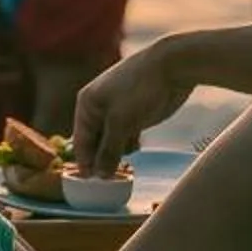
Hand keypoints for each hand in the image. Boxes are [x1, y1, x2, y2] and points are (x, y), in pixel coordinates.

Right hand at [71, 37, 196, 175]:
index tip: (91, 184)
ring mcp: (117, 110)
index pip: (80, 141)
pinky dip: (129, 145)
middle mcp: (98, 107)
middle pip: (94, 142)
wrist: (171, 66)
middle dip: (101, 160)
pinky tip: (135, 148)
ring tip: (124, 165)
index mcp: (87, 103)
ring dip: (116, 154)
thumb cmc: (139, 90)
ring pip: (111, 141)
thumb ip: (108, 150)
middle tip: (110, 180)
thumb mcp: (120, 123)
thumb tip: (99, 176)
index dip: (85, 163)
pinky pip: (125, 136)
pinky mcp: (134, 113)